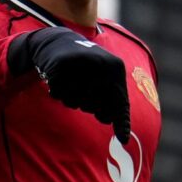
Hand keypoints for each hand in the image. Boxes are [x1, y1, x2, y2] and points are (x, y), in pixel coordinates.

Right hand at [10, 27, 130, 142]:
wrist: (59, 42)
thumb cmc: (85, 67)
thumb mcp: (104, 77)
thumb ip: (112, 100)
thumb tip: (122, 135)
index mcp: (115, 67)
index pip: (120, 101)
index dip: (121, 122)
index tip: (123, 139)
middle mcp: (100, 64)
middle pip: (95, 107)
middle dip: (89, 106)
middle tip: (83, 91)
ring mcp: (80, 64)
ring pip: (76, 102)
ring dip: (72, 99)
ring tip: (72, 82)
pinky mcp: (59, 65)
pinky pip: (59, 95)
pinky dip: (58, 92)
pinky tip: (59, 80)